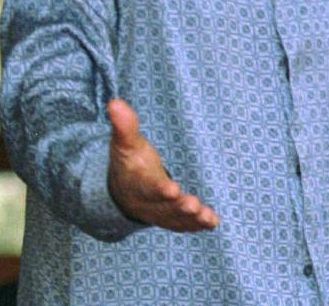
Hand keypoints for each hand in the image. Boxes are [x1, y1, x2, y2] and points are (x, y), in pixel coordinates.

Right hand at [106, 98, 219, 231]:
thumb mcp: (126, 144)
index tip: (172, 189)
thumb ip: (124, 126)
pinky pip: (184, 225)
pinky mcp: (172, 219)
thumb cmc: (130, 162)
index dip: (159, 189)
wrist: (124, 190)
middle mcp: (148, 203)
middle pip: (163, 208)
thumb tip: (115, 103)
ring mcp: (160, 214)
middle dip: (179, 207)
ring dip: (191, 219)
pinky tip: (213, 222)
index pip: (148, 187)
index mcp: (137, 183)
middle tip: (193, 205)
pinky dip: (197, 226)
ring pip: (175, 220)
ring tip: (206, 216)